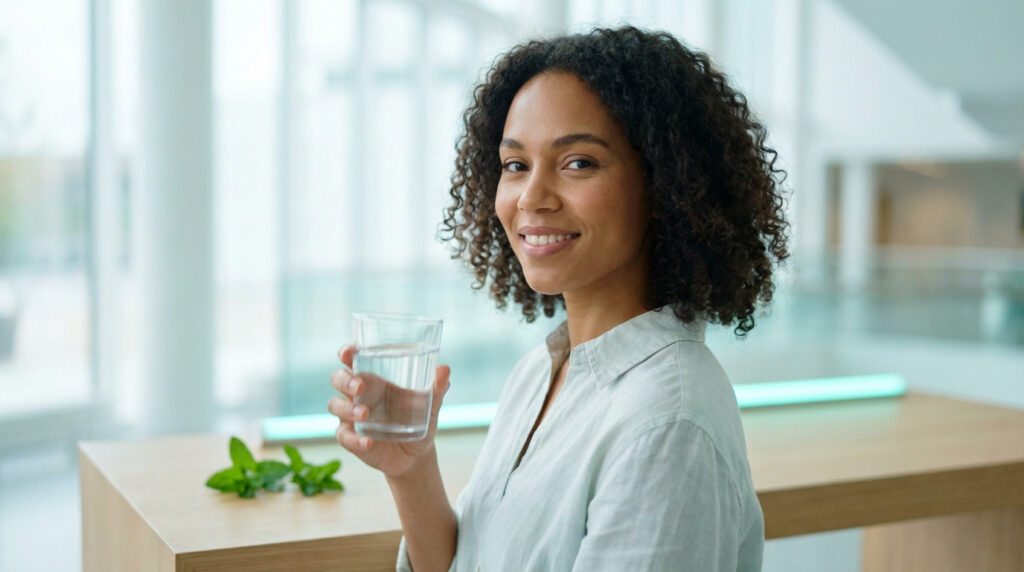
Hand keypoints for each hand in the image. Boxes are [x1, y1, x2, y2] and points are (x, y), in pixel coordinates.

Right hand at [328, 344, 450, 478]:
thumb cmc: (419, 420)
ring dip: (348, 408)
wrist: (417, 454)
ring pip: (336, 406)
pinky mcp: (352, 439)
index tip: (349, 351)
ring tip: (365, 413)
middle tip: (359, 386)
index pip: (354, 360)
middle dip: (345, 380)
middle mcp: (358, 395)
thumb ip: (436, 387)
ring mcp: (351, 417)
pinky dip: (355, 439)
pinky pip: (345, 437)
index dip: (347, 353)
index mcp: (375, 379)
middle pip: (338, 379)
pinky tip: (368, 442)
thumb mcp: (430, 404)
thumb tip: (444, 369)